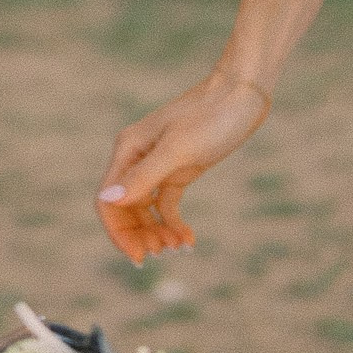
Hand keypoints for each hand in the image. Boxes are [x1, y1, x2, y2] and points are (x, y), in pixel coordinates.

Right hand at [95, 73, 272, 261]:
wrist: (243, 95)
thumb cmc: (210, 116)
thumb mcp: (178, 150)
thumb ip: (143, 176)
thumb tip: (109, 201)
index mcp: (128, 150)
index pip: (108, 200)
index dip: (118, 232)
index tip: (138, 256)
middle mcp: (137, 159)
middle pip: (124, 209)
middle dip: (138, 235)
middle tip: (161, 255)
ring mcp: (158, 165)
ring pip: (144, 210)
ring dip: (155, 232)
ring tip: (177, 248)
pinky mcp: (180, 170)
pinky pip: (166, 205)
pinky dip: (173, 224)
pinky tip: (188, 239)